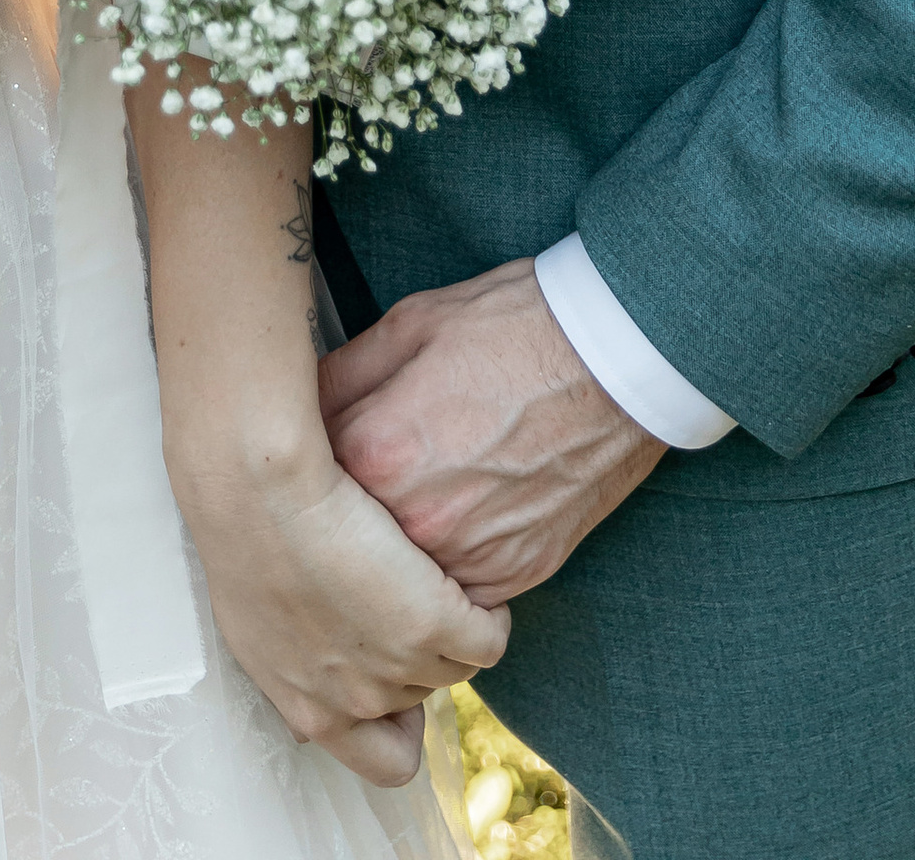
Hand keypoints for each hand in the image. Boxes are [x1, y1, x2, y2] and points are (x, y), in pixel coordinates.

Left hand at [167, 423, 507, 786]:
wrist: (259, 493)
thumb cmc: (246, 541)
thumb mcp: (254, 630)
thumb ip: (293, 673)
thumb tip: (311, 702)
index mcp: (310, 711)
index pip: (385, 763)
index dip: (398, 723)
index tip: (391, 674)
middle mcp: (355, 703)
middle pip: (418, 697)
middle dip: (416, 655)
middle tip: (403, 598)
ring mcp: (397, 667)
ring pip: (456, 666)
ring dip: (456, 631)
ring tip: (440, 584)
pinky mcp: (432, 622)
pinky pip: (489, 638)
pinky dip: (490, 616)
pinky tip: (471, 586)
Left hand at [318, 259, 662, 607]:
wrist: (618, 359)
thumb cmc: (514, 328)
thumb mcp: (410, 325)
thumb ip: (341, 378)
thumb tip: (297, 408)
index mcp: (379, 452)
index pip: (301, 476)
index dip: (303, 456)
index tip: (305, 445)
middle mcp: (419, 522)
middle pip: (345, 538)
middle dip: (340, 511)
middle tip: (359, 473)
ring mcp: (469, 559)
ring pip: (398, 574)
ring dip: (392, 545)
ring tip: (418, 487)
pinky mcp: (513, 578)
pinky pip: (454, 589)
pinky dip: (446, 562)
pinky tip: (460, 510)